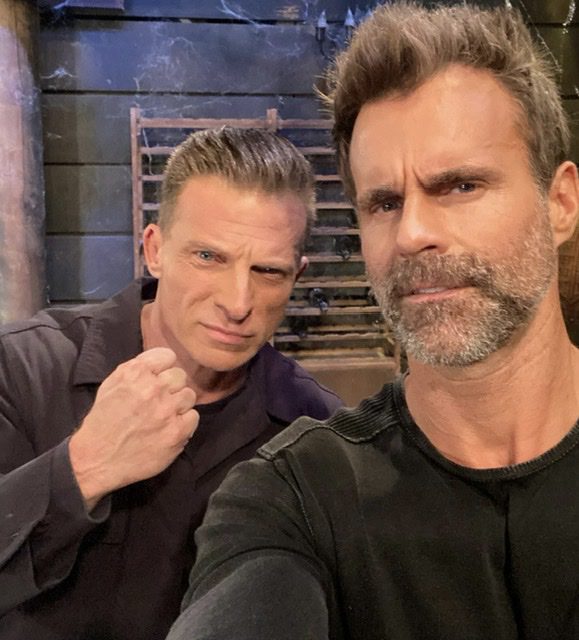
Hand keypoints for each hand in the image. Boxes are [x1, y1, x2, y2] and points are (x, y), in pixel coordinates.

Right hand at [69, 347, 197, 509]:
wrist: (97, 460)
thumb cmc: (102, 422)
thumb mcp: (111, 385)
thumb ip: (136, 369)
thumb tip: (160, 363)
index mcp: (135, 373)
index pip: (168, 356)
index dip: (163, 368)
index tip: (158, 379)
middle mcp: (153, 388)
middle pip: (180, 376)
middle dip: (171, 387)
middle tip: (160, 401)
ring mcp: (167, 410)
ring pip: (189, 396)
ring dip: (179, 405)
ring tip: (164, 416)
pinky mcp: (177, 431)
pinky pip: (193, 416)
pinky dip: (184, 423)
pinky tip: (169, 428)